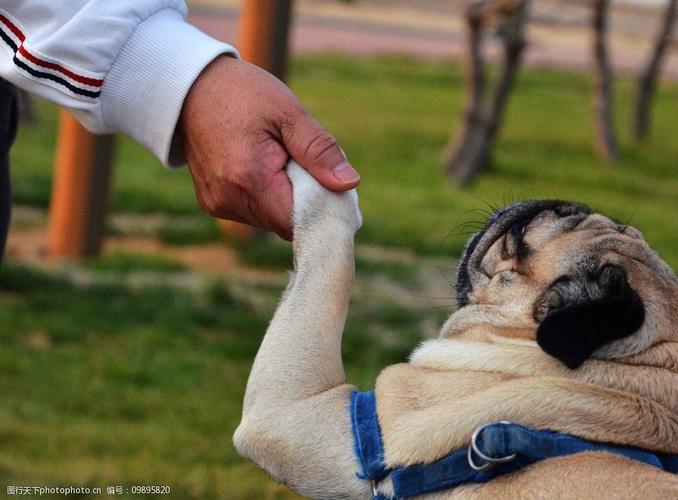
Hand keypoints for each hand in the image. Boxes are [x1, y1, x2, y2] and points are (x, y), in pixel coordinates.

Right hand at [178, 56, 359, 239]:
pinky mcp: (213, 203)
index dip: (322, 211)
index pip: (299, 222)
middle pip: (285, 224)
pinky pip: (252, 212)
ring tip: (281, 162)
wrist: (190, 87)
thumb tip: (349, 183)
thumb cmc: (243, 94)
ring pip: (269, 220)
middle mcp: (229, 200)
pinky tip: (264, 169)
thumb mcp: (288, 112)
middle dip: (304, 202)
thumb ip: (319, 150)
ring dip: (285, 200)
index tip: (334, 190)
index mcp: (249, 178)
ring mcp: (218, 205)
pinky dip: (267, 197)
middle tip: (307, 166)